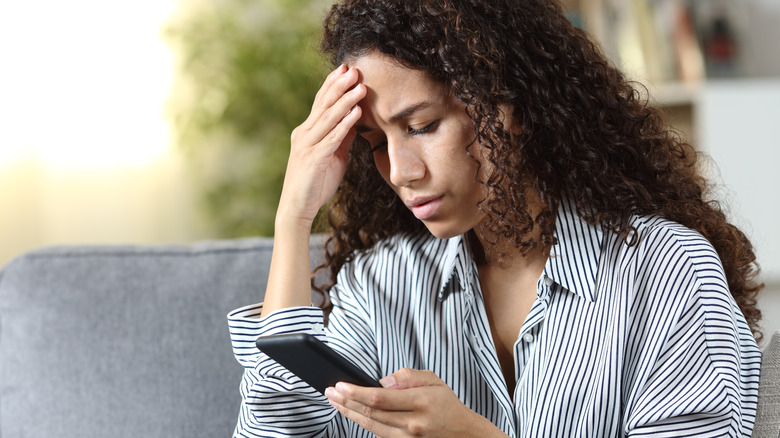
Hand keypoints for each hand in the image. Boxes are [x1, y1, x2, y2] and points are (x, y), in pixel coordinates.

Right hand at [277, 64, 366, 227]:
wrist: (297, 208)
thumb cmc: (315, 183)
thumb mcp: (333, 156)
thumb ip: (341, 137)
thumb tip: (355, 119)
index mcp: (307, 131)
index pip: (320, 102)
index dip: (333, 84)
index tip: (347, 68)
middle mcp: (304, 134)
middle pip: (323, 104)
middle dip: (339, 85)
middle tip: (354, 68)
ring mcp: (307, 146)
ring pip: (328, 118)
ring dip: (346, 100)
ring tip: (360, 86)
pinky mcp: (313, 159)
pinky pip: (332, 138)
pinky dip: (344, 124)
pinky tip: (356, 113)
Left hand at [324, 368, 509, 437]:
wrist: (463, 434)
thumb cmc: (447, 405)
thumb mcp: (434, 381)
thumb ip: (408, 376)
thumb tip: (384, 380)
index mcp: (420, 402)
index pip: (380, 398)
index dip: (356, 392)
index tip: (341, 385)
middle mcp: (412, 423)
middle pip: (371, 413)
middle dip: (347, 401)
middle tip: (330, 391)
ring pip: (371, 426)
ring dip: (349, 413)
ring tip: (335, 402)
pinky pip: (378, 433)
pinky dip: (362, 423)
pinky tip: (352, 413)